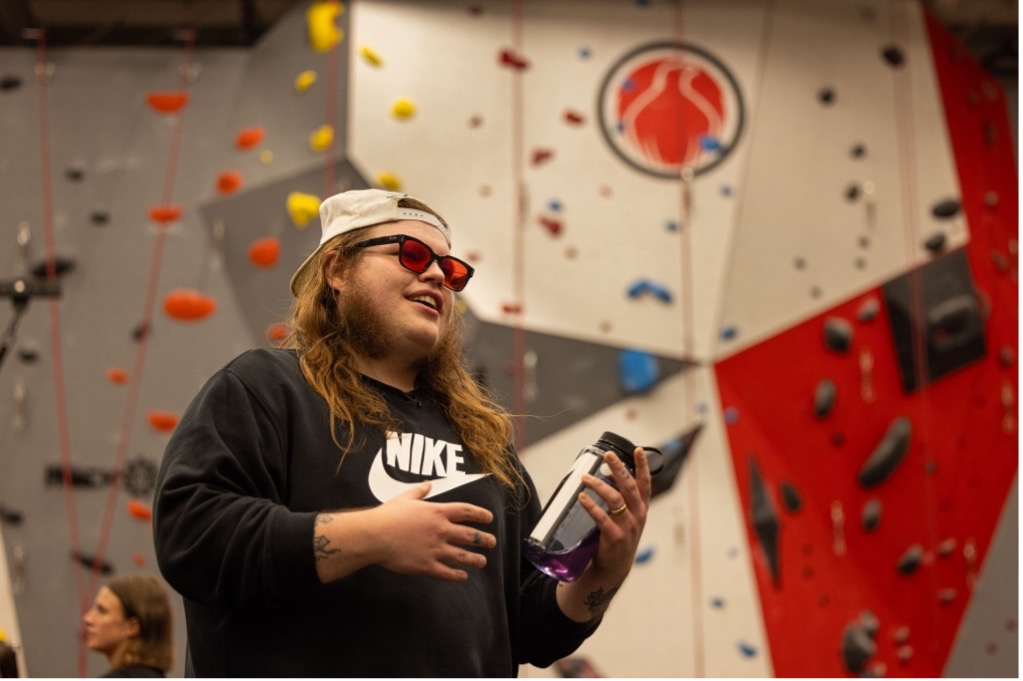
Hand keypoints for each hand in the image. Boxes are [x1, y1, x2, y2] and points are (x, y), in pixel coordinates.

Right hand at [370, 481, 495, 581]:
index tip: (489, 518)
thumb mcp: (406, 498)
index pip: (466, 512)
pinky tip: (462, 576)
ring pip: (462, 556)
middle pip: (470, 535)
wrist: (374, 535)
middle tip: (492, 542)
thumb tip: (428, 484)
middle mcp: (441, 530)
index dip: (480, 515)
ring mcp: (435, 549)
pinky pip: (447, 572)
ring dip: (475, 559)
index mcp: (437, 512)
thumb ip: (420, 491)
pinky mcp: (427, 566)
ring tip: (482, 561)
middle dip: (483, 539)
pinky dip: (457, 575)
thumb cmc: (388, 515)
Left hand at [577, 446, 651, 583]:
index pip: (645, 483)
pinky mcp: (615, 537)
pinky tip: (582, 498)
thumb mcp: (627, 517)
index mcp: (641, 508)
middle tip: (607, 455)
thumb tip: (604, 476)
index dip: (643, 466)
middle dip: (619, 468)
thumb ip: (621, 500)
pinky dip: (591, 506)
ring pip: (615, 499)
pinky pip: (602, 518)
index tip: (638, 450)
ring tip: (585, 478)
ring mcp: (628, 526)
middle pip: (629, 486)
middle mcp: (637, 515)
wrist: (615, 566)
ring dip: (599, 485)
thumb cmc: (619, 537)